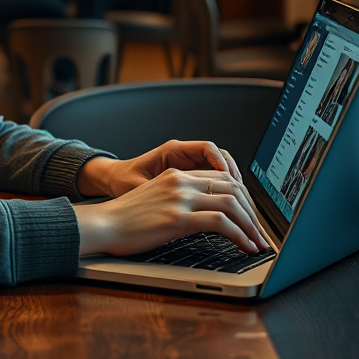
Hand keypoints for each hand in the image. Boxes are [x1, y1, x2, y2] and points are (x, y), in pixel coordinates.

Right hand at [73, 168, 270, 256]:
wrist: (102, 225)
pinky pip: (221, 223)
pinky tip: (246, 247)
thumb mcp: (155, 200)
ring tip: (259, 243)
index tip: (252, 218)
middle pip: (232, 189)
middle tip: (262, 233)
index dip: (244, 199)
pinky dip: (240, 235)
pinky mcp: (178, 217)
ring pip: (232, 204)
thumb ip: (179, 200)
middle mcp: (180, 181)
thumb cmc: (124, 220)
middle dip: (254, 213)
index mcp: (176, 174)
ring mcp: (180, 197)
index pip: (222, 179)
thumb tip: (204, 217)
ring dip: (252, 226)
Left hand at [78, 140, 242, 197]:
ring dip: (235, 188)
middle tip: (245, 202)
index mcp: (172, 151)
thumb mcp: (138, 187)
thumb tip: (182, 201)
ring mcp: (188, 167)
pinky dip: (225, 193)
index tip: (231, 182)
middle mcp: (184, 156)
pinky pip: (215, 181)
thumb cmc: (122, 181)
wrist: (114, 183)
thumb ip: (159, 192)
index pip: (208, 148)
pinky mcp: (190, 179)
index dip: (223, 164)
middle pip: (222, 160)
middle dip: (236, 181)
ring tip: (243, 208)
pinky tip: (231, 209)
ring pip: (222, 171)